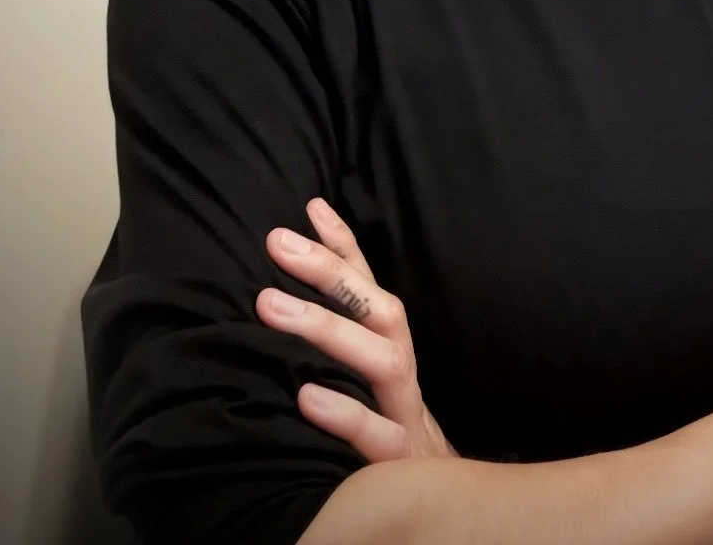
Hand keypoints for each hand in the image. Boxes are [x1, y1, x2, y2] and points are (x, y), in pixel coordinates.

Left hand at [256, 197, 456, 462]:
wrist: (443, 506)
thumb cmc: (386, 433)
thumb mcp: (363, 382)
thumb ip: (336, 343)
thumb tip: (279, 298)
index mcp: (390, 349)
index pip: (369, 287)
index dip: (344, 245)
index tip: (311, 206)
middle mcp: (402, 372)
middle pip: (379, 309)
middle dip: (329, 271)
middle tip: (275, 241)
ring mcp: (406, 414)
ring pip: (382, 361)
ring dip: (327, 328)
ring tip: (269, 306)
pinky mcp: (401, 463)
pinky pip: (379, 436)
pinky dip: (345, 414)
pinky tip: (305, 396)